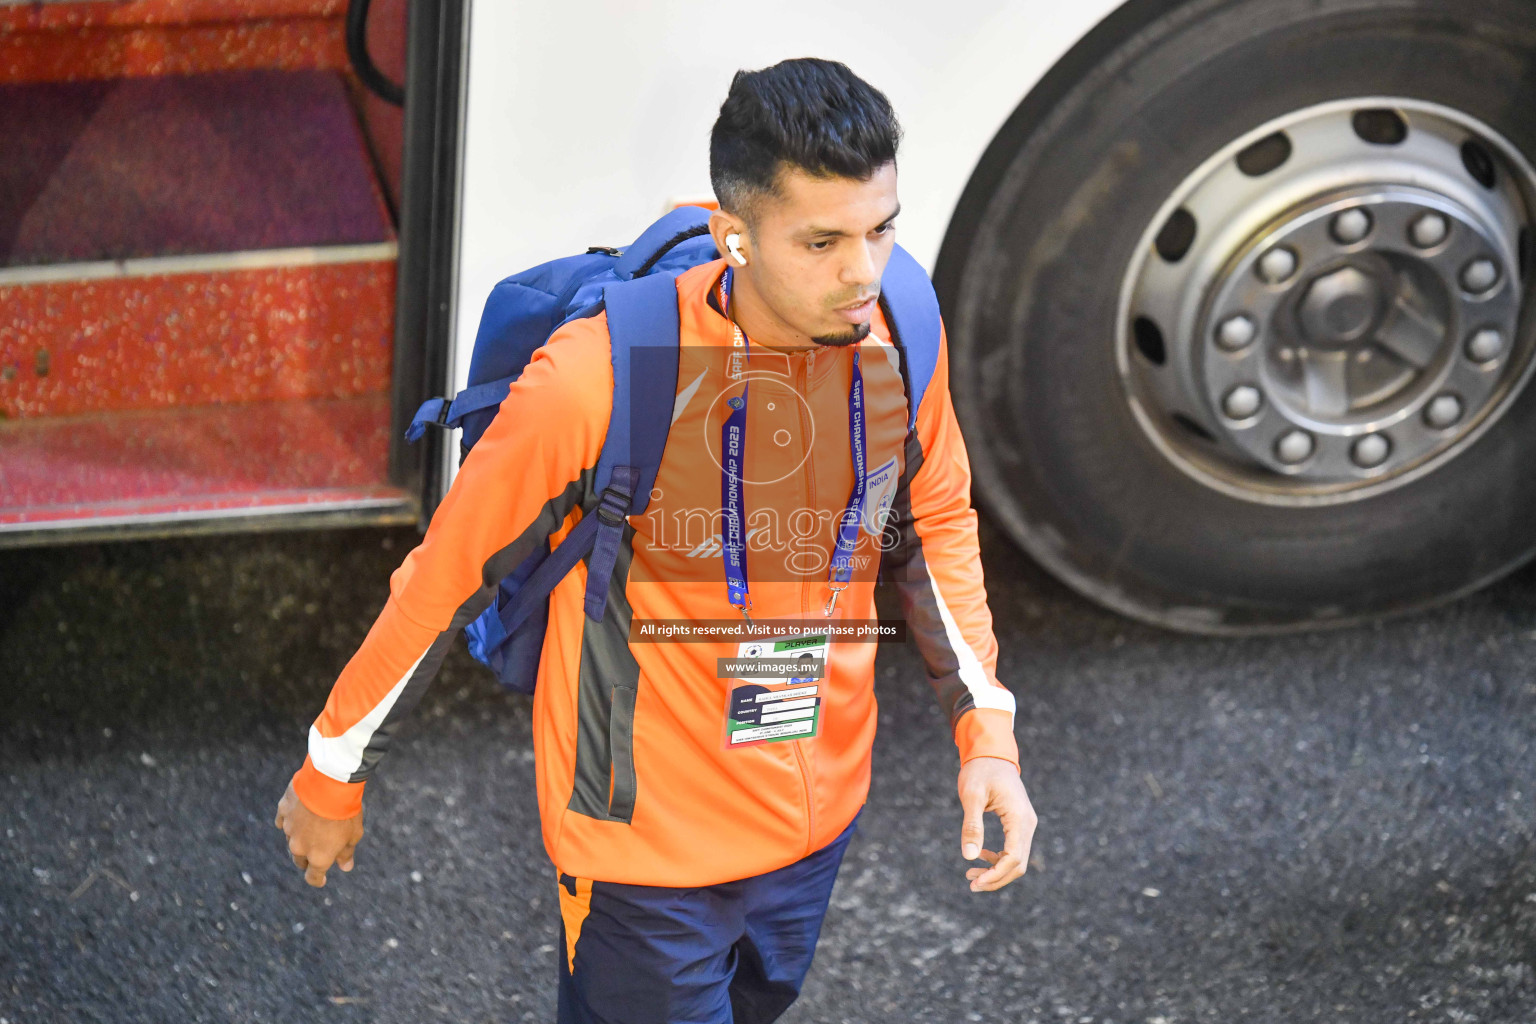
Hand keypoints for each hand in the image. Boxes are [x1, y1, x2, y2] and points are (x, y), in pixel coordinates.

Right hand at [274, 780, 363, 887]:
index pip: (313, 877)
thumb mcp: (354, 834)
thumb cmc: (346, 810)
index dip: (317, 879)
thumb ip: (346, 853)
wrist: (330, 784)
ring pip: (291, 840)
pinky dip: (290, 820)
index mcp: (319, 857)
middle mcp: (300, 847)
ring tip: (313, 824)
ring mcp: (289, 830)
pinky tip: (299, 814)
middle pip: (300, 860)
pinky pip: (283, 821)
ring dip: (300, 836)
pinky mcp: (283, 812)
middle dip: (308, 858)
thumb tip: (345, 867)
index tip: (321, 879)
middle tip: (318, 849)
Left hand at [957, 756, 1035, 891]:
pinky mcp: (1019, 823)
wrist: (991, 753)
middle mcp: (1027, 823)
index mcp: (1018, 817)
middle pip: (1018, 863)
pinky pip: (1014, 849)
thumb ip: (972, 825)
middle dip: (996, 878)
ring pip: (1017, 859)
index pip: (1014, 857)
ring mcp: (1026, 823)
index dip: (996, 875)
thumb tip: (969, 856)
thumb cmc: (980, 771)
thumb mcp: (971, 796)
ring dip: (997, 871)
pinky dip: (999, 859)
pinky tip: (981, 857)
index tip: (975, 883)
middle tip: (971, 884)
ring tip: (971, 875)